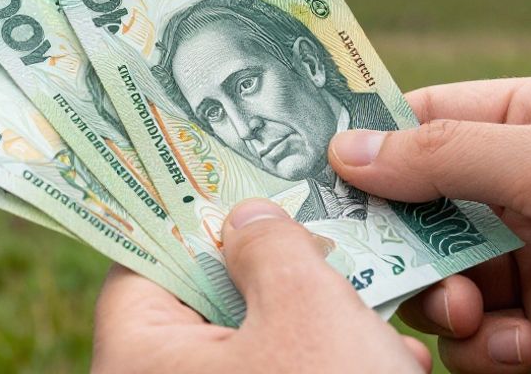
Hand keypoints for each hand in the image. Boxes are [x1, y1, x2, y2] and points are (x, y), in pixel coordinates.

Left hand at [92, 198, 431, 372]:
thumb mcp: (307, 308)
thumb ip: (271, 243)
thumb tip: (246, 218)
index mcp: (139, 353)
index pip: (145, 256)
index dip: (194, 210)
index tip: (241, 177)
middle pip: (206, 297)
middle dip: (278, 268)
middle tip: (327, 237)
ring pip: (260, 344)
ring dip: (324, 322)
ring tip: (378, 309)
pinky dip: (333, 366)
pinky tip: (391, 364)